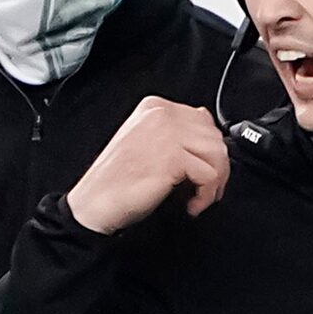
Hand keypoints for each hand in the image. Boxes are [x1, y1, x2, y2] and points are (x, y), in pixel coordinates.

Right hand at [66, 97, 228, 234]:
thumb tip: (205, 139)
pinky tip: (191, 205)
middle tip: (204, 189)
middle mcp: (162, 115)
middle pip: (214, 137)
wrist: (94, 202)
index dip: (208, 151)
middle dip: (216, 167)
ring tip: (199, 197)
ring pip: (217, 154)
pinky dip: (206, 196)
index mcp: (154, 108)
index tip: (202, 170)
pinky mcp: (173, 158)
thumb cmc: (115, 180)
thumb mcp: (144, 142)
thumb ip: (172, 133)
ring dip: (215, 182)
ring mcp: (168, 134)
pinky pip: (210, 175)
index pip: (203, 120)